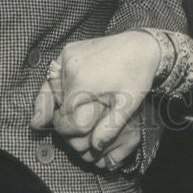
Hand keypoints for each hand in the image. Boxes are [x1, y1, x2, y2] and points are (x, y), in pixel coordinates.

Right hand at [30, 31, 158, 162]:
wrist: (142, 45)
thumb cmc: (137, 76)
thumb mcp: (128, 106)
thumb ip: (110, 128)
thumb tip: (95, 147)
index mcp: (82, 84)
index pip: (64, 118)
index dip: (70, 131)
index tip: (79, 135)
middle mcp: (70, 68)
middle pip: (56, 104)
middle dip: (62, 118)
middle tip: (66, 127)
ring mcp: (67, 56)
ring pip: (52, 88)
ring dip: (55, 100)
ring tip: (50, 115)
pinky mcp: (69, 49)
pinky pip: (55, 73)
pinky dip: (56, 84)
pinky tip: (58, 94)